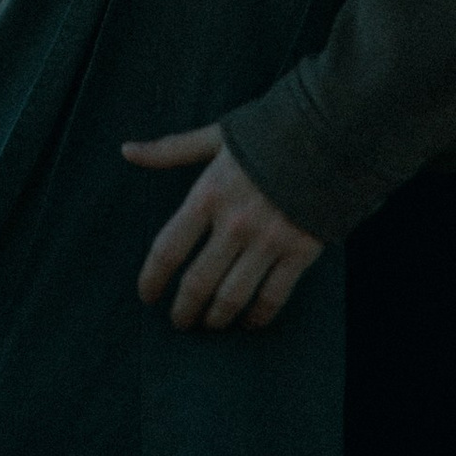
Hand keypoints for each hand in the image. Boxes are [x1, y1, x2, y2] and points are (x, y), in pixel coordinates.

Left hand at [124, 125, 324, 331]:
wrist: (328, 131)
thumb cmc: (266, 133)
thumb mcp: (215, 138)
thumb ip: (170, 150)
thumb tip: (126, 150)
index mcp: (208, 194)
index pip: (168, 250)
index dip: (151, 279)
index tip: (147, 295)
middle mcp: (234, 224)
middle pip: (197, 284)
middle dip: (183, 310)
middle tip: (179, 321)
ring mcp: (268, 241)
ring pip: (231, 297)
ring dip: (216, 318)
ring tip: (210, 324)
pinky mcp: (299, 252)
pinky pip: (273, 297)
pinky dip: (258, 317)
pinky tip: (249, 322)